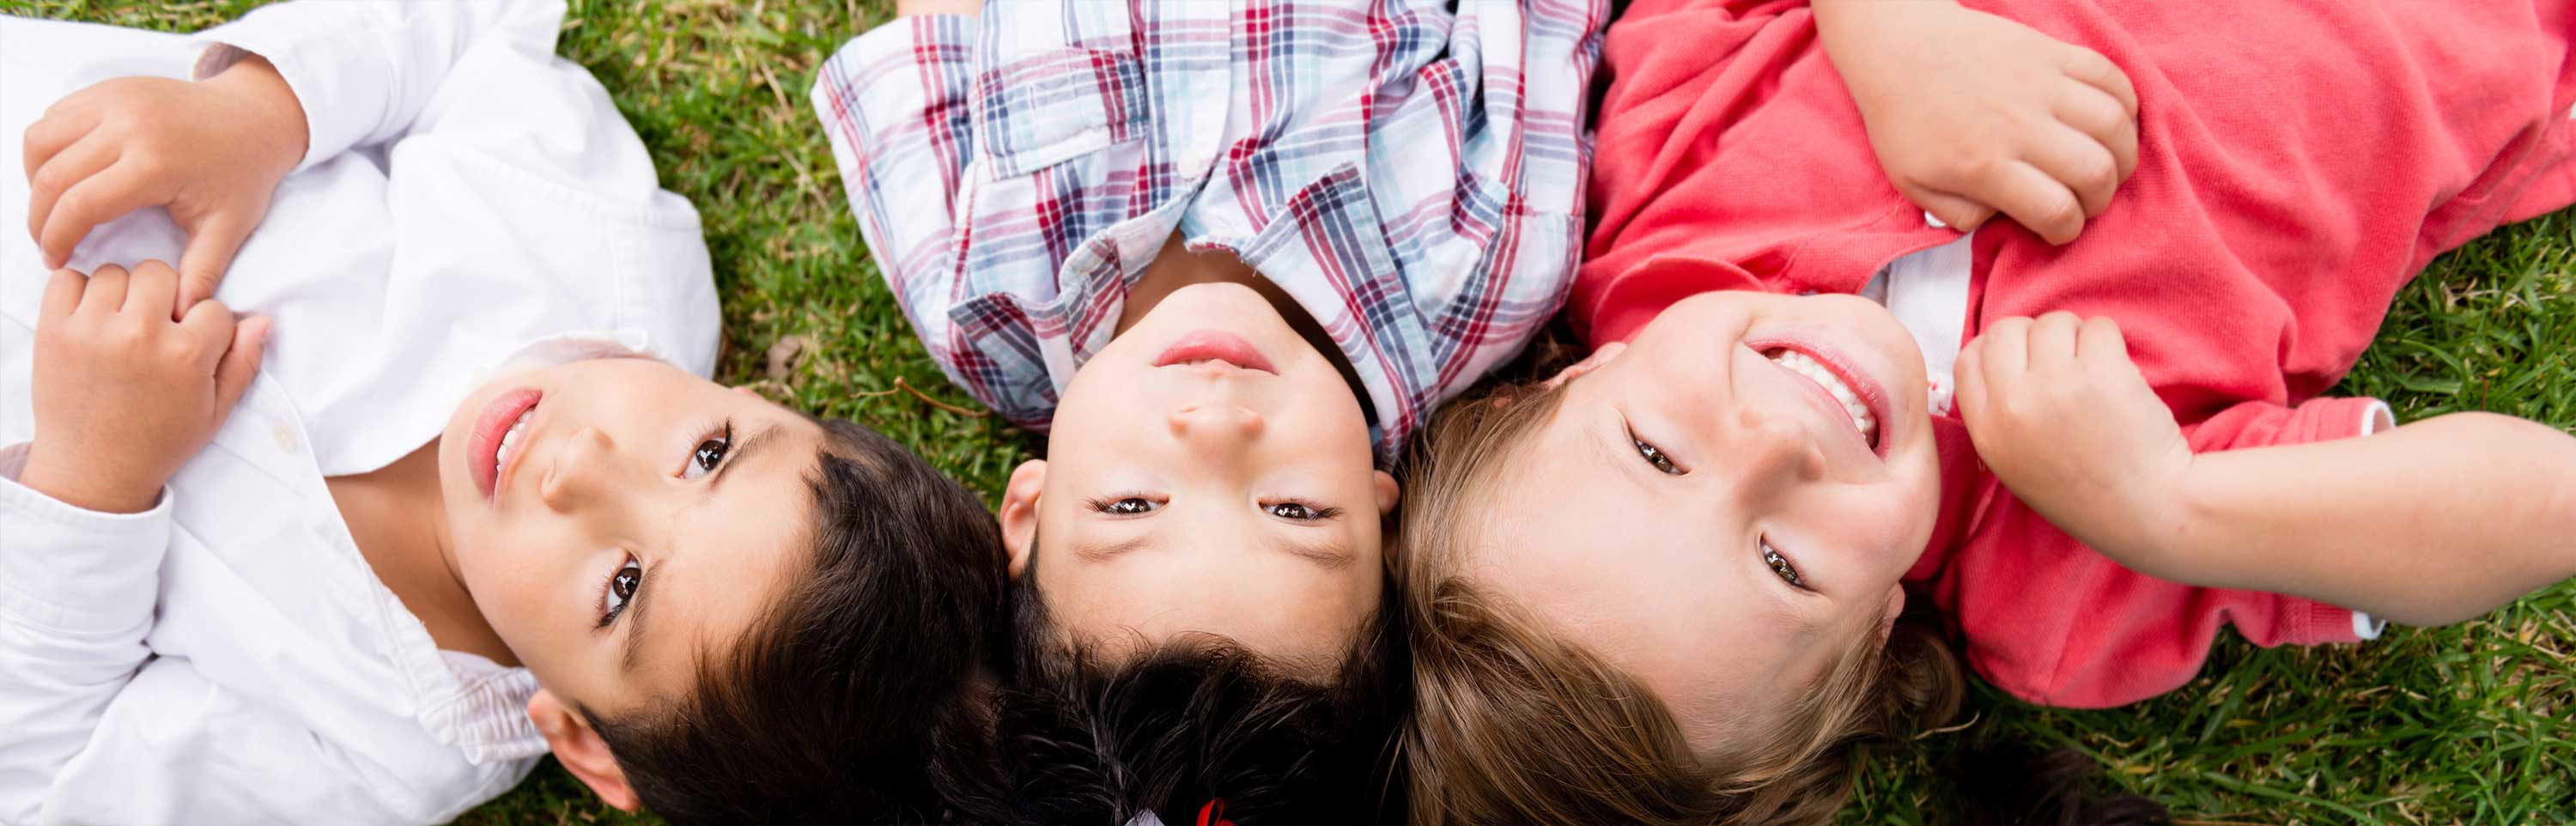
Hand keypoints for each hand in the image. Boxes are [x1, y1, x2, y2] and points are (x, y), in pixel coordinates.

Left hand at [19, 262, 269, 513]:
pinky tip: (90, 318)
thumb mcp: (214, 412)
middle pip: (161, 274)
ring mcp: (93, 330)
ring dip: (121, 294)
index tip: (190, 344)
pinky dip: (77, 291)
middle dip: (163, 298)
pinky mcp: (55, 330)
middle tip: (154, 328)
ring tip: (120, 326)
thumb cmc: (157, 442)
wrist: (93, 471)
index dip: (205, 324)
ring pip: (114, 273)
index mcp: (186, 355)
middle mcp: (141, 335)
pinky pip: (65, 279)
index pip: (211, 305)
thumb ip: (242, 364)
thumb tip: (261, 320)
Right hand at [23, 54, 307, 319]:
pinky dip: (47, 147)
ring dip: (36, 178)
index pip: (79, 204)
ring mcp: (115, 99)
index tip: (56, 261)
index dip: (57, 239)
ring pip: (41, 141)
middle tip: (48, 243)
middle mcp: (128, 124)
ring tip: (55, 209)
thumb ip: (201, 271)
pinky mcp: (109, 87)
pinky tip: (66, 175)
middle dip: (39, 217)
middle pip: (50, 176)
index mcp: (155, 162)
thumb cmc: (243, 174)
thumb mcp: (229, 226)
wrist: (256, 116)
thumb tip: (181, 314)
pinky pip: (54, 116)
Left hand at [1815, 1, 2138, 243]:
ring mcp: (2040, 83)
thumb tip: (2005, 220)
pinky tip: (2112, 123)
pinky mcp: (2051, 52)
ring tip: (2107, 164)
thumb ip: (1960, 215)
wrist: (1898, 47)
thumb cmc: (1904, 120)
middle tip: (2085, 200)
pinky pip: (2111, 77)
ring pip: (2114, 125)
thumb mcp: (1914, 185)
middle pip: (2096, 172)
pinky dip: (2126, 105)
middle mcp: (2019, 125)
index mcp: (1984, 164)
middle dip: (2100, 200)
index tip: (2058, 228)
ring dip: (2122, 155)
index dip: (2067, 231)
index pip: (2055, 210)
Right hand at [1953, 312, 2188, 565]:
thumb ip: (2000, 414)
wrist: (2145, 512)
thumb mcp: (2015, 464)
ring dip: (2077, 336)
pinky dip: (2111, 342)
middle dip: (2035, 335)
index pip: (1969, 358)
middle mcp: (2013, 405)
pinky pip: (2099, 326)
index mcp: (1988, 431)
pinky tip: (2119, 375)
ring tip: (2095, 372)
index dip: (1995, 348)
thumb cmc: (2085, 490)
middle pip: (2005, 330)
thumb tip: (2001, 357)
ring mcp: (2055, 386)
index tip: (2024, 358)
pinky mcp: (2100, 373)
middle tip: (2064, 362)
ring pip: (2054, 322)